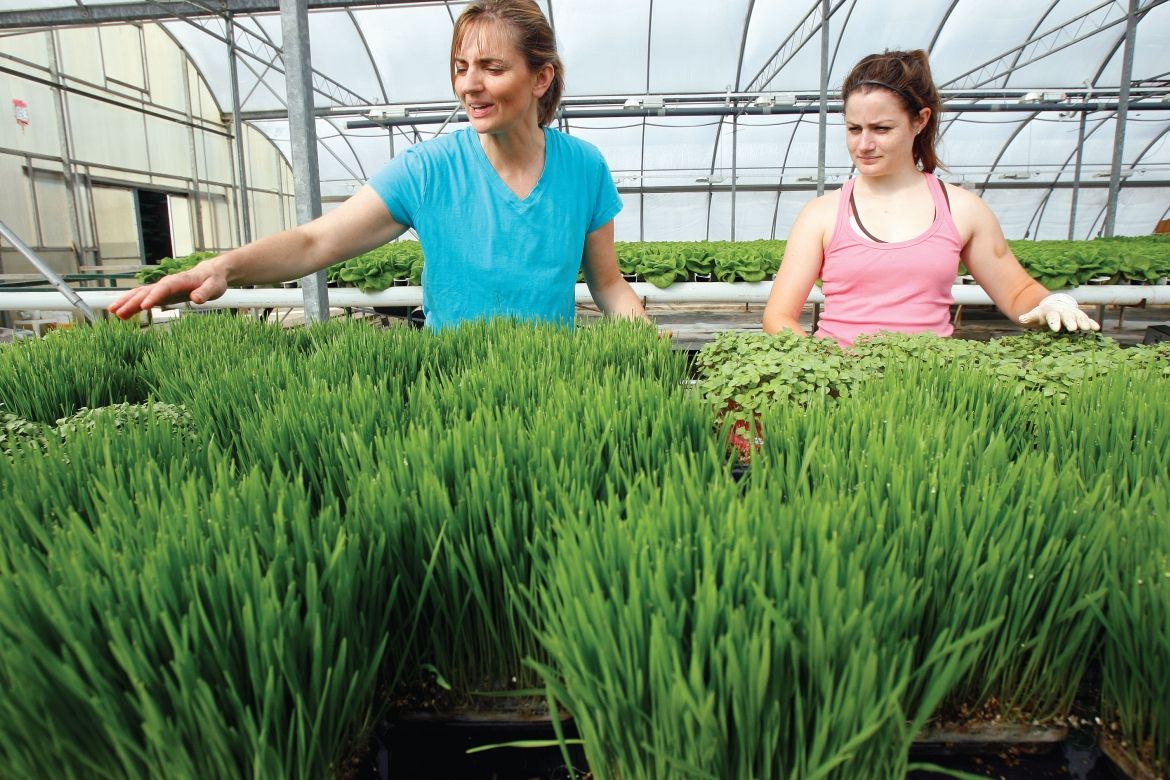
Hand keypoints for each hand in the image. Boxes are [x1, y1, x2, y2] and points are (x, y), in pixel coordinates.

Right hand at [107, 260, 227, 319]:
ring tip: (112, 312)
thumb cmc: (213, 281)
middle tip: (118, 312)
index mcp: (179, 281)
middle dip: (132, 301)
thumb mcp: (214, 287)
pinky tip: (121, 315)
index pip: (164, 288)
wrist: (210, 273)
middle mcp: (167, 283)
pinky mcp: (160, 294)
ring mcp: (161, 288)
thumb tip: (196, 299)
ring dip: (126, 302)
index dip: (154, 296)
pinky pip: (142, 298)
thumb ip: (205, 292)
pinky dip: (131, 304)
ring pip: (140, 294)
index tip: (144, 305)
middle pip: (146, 291)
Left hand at [1018, 293, 1099, 332]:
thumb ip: (1029, 317)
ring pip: (1079, 317)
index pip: (1052, 316)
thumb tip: (1020, 319)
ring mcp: (1073, 314)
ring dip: (1083, 322)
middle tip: (1074, 328)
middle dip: (1071, 321)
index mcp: (1051, 311)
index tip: (1055, 329)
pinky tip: (1096, 328)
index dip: (1054, 322)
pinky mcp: (1080, 317)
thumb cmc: (1043, 313)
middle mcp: (1064, 311)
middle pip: (1067, 316)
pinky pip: (1087, 320)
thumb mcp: (1035, 314)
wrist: (1055, 305)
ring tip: (1087, 329)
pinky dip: (1091, 323)